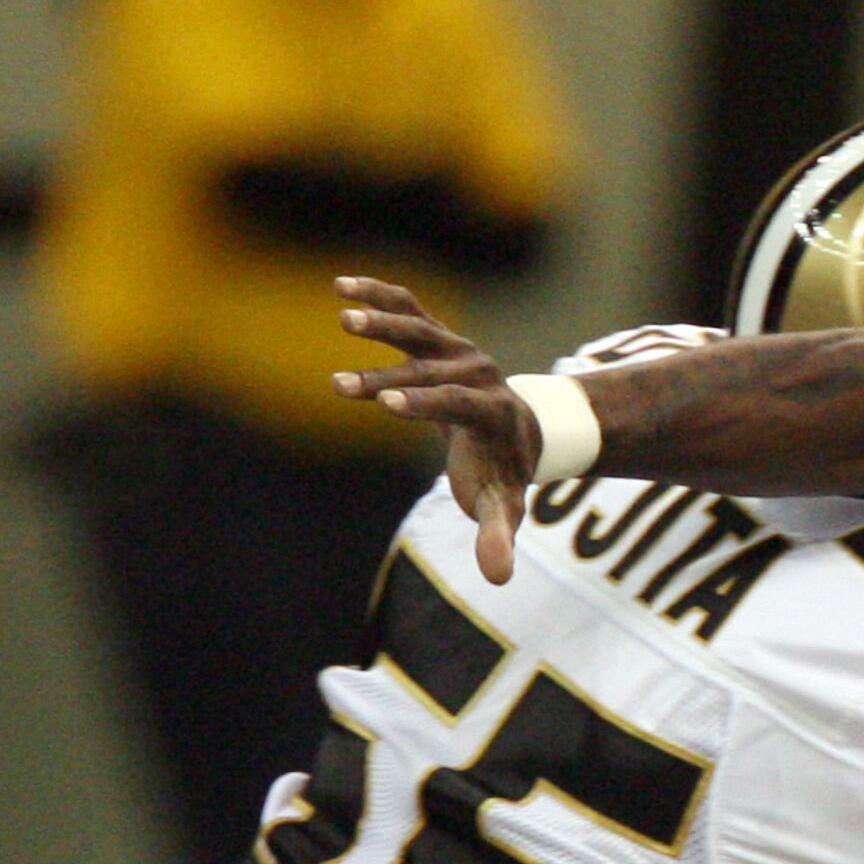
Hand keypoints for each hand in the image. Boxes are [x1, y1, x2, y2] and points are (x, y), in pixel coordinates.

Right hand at [333, 275, 536, 581]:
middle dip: (388, 373)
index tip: (388, 402)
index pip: (460, 402)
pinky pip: (409, 310)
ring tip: (343, 314)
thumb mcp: (505, 507)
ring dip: (383, 320)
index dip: (426, 401)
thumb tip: (497, 578)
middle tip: (341, 384)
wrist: (522, 431)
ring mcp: (459, 350)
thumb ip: (500, 537)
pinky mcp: (440, 337)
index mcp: (494, 411)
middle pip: (433, 366)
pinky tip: (341, 286)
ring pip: (421, 329)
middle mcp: (480, 373)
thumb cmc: (505, 474)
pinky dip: (379, 296)